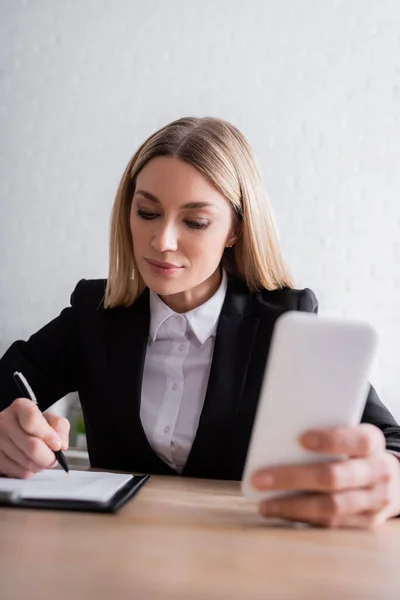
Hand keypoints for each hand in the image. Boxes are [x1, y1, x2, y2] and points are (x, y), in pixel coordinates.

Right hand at [0, 397, 69, 478]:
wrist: (13, 430)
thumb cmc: (33, 425)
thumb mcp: (49, 418)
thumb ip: (60, 427)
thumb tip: (61, 445)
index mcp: (20, 407)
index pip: (32, 421)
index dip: (49, 436)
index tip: (57, 444)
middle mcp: (5, 422)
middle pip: (33, 447)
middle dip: (49, 457)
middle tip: (53, 457)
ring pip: (27, 463)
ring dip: (41, 465)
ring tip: (42, 458)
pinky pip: (20, 473)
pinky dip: (31, 471)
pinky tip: (31, 462)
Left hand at [252, 424, 399, 528]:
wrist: (394, 479)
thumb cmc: (356, 450)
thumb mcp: (350, 433)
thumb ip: (324, 431)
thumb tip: (279, 430)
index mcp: (373, 443)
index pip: (357, 441)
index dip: (331, 440)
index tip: (301, 439)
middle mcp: (379, 473)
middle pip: (335, 477)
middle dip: (294, 478)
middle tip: (260, 478)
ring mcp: (375, 502)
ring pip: (331, 507)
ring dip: (292, 506)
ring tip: (264, 504)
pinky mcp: (366, 524)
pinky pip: (331, 525)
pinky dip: (302, 519)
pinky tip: (280, 512)